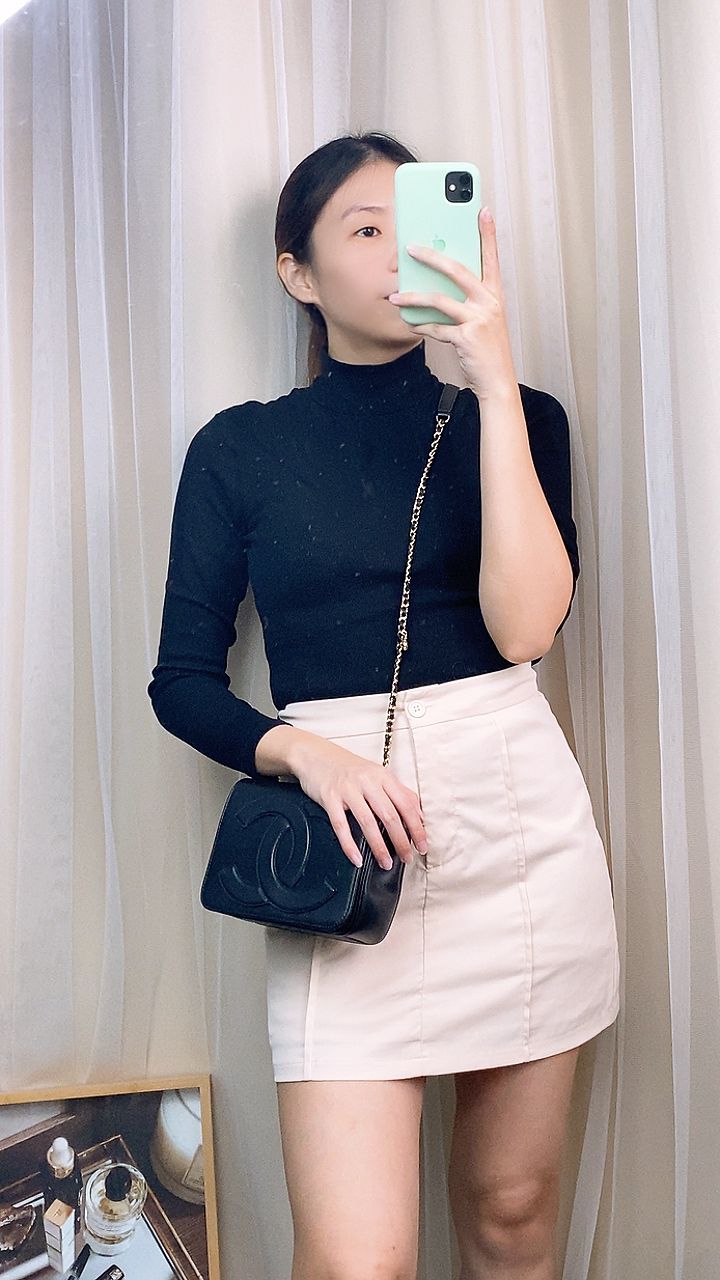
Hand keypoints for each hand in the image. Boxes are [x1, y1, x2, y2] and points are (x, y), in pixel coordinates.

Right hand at [289, 734, 427, 870]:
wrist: (314, 754)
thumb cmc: (347, 767)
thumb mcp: (376, 774)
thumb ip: (397, 792)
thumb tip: (418, 815)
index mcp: (382, 776)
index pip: (406, 803)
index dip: (417, 827)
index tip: (422, 844)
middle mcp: (367, 781)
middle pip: (390, 815)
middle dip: (401, 841)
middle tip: (407, 858)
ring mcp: (348, 789)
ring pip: (368, 822)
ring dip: (379, 847)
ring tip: (386, 862)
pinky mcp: (330, 797)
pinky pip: (341, 825)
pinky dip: (349, 845)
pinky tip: (356, 858)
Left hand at [388, 207, 517, 400]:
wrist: (497, 380)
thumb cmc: (488, 348)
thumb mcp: (483, 318)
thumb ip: (467, 299)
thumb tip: (439, 284)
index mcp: (495, 294)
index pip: (491, 257)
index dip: (488, 233)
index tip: (482, 210)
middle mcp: (489, 303)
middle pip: (458, 270)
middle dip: (432, 256)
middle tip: (411, 248)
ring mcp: (478, 320)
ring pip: (440, 300)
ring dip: (414, 297)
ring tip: (397, 296)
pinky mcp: (466, 338)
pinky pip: (436, 328)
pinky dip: (421, 326)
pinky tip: (411, 324)